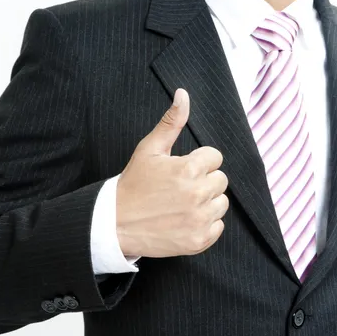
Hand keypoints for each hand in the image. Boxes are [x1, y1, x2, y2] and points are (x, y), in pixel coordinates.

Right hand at [116, 89, 228, 257]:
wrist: (115, 224)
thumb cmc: (133, 184)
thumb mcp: (149, 149)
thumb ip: (171, 122)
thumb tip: (184, 94)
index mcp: (188, 169)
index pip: (215, 158)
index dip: (198, 162)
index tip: (180, 170)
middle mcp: (197, 194)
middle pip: (220, 180)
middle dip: (203, 180)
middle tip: (179, 188)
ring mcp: (199, 219)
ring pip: (221, 203)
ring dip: (206, 203)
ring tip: (181, 204)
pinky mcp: (199, 241)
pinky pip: (218, 227)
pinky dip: (205, 224)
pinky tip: (184, 220)